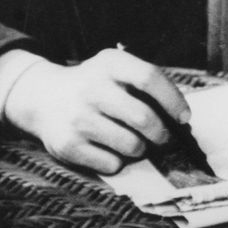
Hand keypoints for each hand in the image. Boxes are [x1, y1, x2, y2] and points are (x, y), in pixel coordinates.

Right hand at [2, 48, 190, 173]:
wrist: (44, 97)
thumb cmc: (96, 84)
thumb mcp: (116, 69)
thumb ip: (145, 83)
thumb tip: (181, 116)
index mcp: (110, 63)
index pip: (149, 78)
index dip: (173, 100)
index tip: (184, 117)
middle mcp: (92, 87)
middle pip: (143, 117)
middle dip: (162, 134)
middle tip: (164, 138)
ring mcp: (78, 118)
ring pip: (131, 145)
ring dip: (141, 149)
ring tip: (136, 142)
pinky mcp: (67, 145)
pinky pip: (112, 164)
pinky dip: (119, 161)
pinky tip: (111, 149)